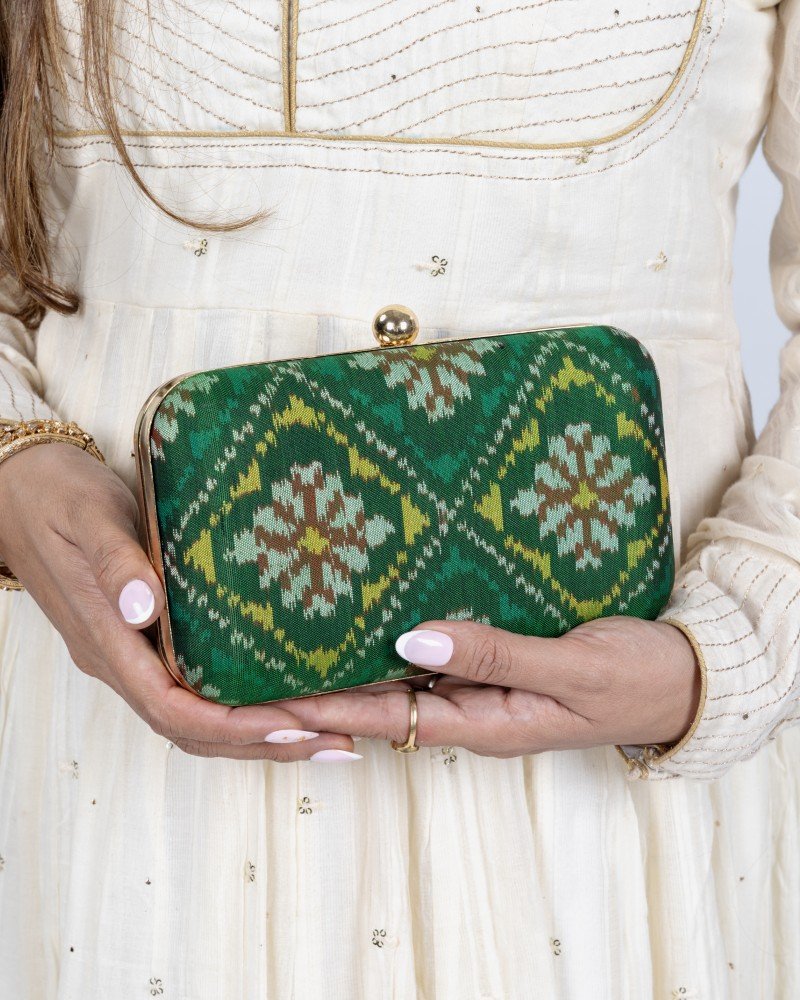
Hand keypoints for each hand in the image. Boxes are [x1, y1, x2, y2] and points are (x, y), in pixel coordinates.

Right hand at [0, 443, 361, 760]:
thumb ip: (115, 563)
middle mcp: (120, 661)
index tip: (293, 727)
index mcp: (106, 641)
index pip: (172, 709)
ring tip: (327, 736)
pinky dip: (241, 707)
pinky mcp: (143, 641)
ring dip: (260, 736)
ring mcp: (131, 656)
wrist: (18, 490)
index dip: (234, 726)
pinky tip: (284, 700)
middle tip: (336, 744)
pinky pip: (196, 692)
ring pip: (197, 720)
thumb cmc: (55, 498)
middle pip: (195, 731)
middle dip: (265, 744)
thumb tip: (143, 609)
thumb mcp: (87, 518)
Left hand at [278, 616, 702, 758]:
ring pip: (405, 675)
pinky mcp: (495, 661)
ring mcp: (482, 686)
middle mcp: (473, 707)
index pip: (387, 717)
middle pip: (382, 701)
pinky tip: (372, 611)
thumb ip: (495, 655)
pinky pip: (437, 652)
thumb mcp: (570, 667)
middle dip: (323, 685)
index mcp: (486, 722)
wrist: (680, 679)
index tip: (270, 692)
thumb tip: (412, 640)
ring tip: (298, 631)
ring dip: (356, 658)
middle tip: (262, 659)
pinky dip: (399, 636)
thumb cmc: (633, 678)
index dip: (326, 705)